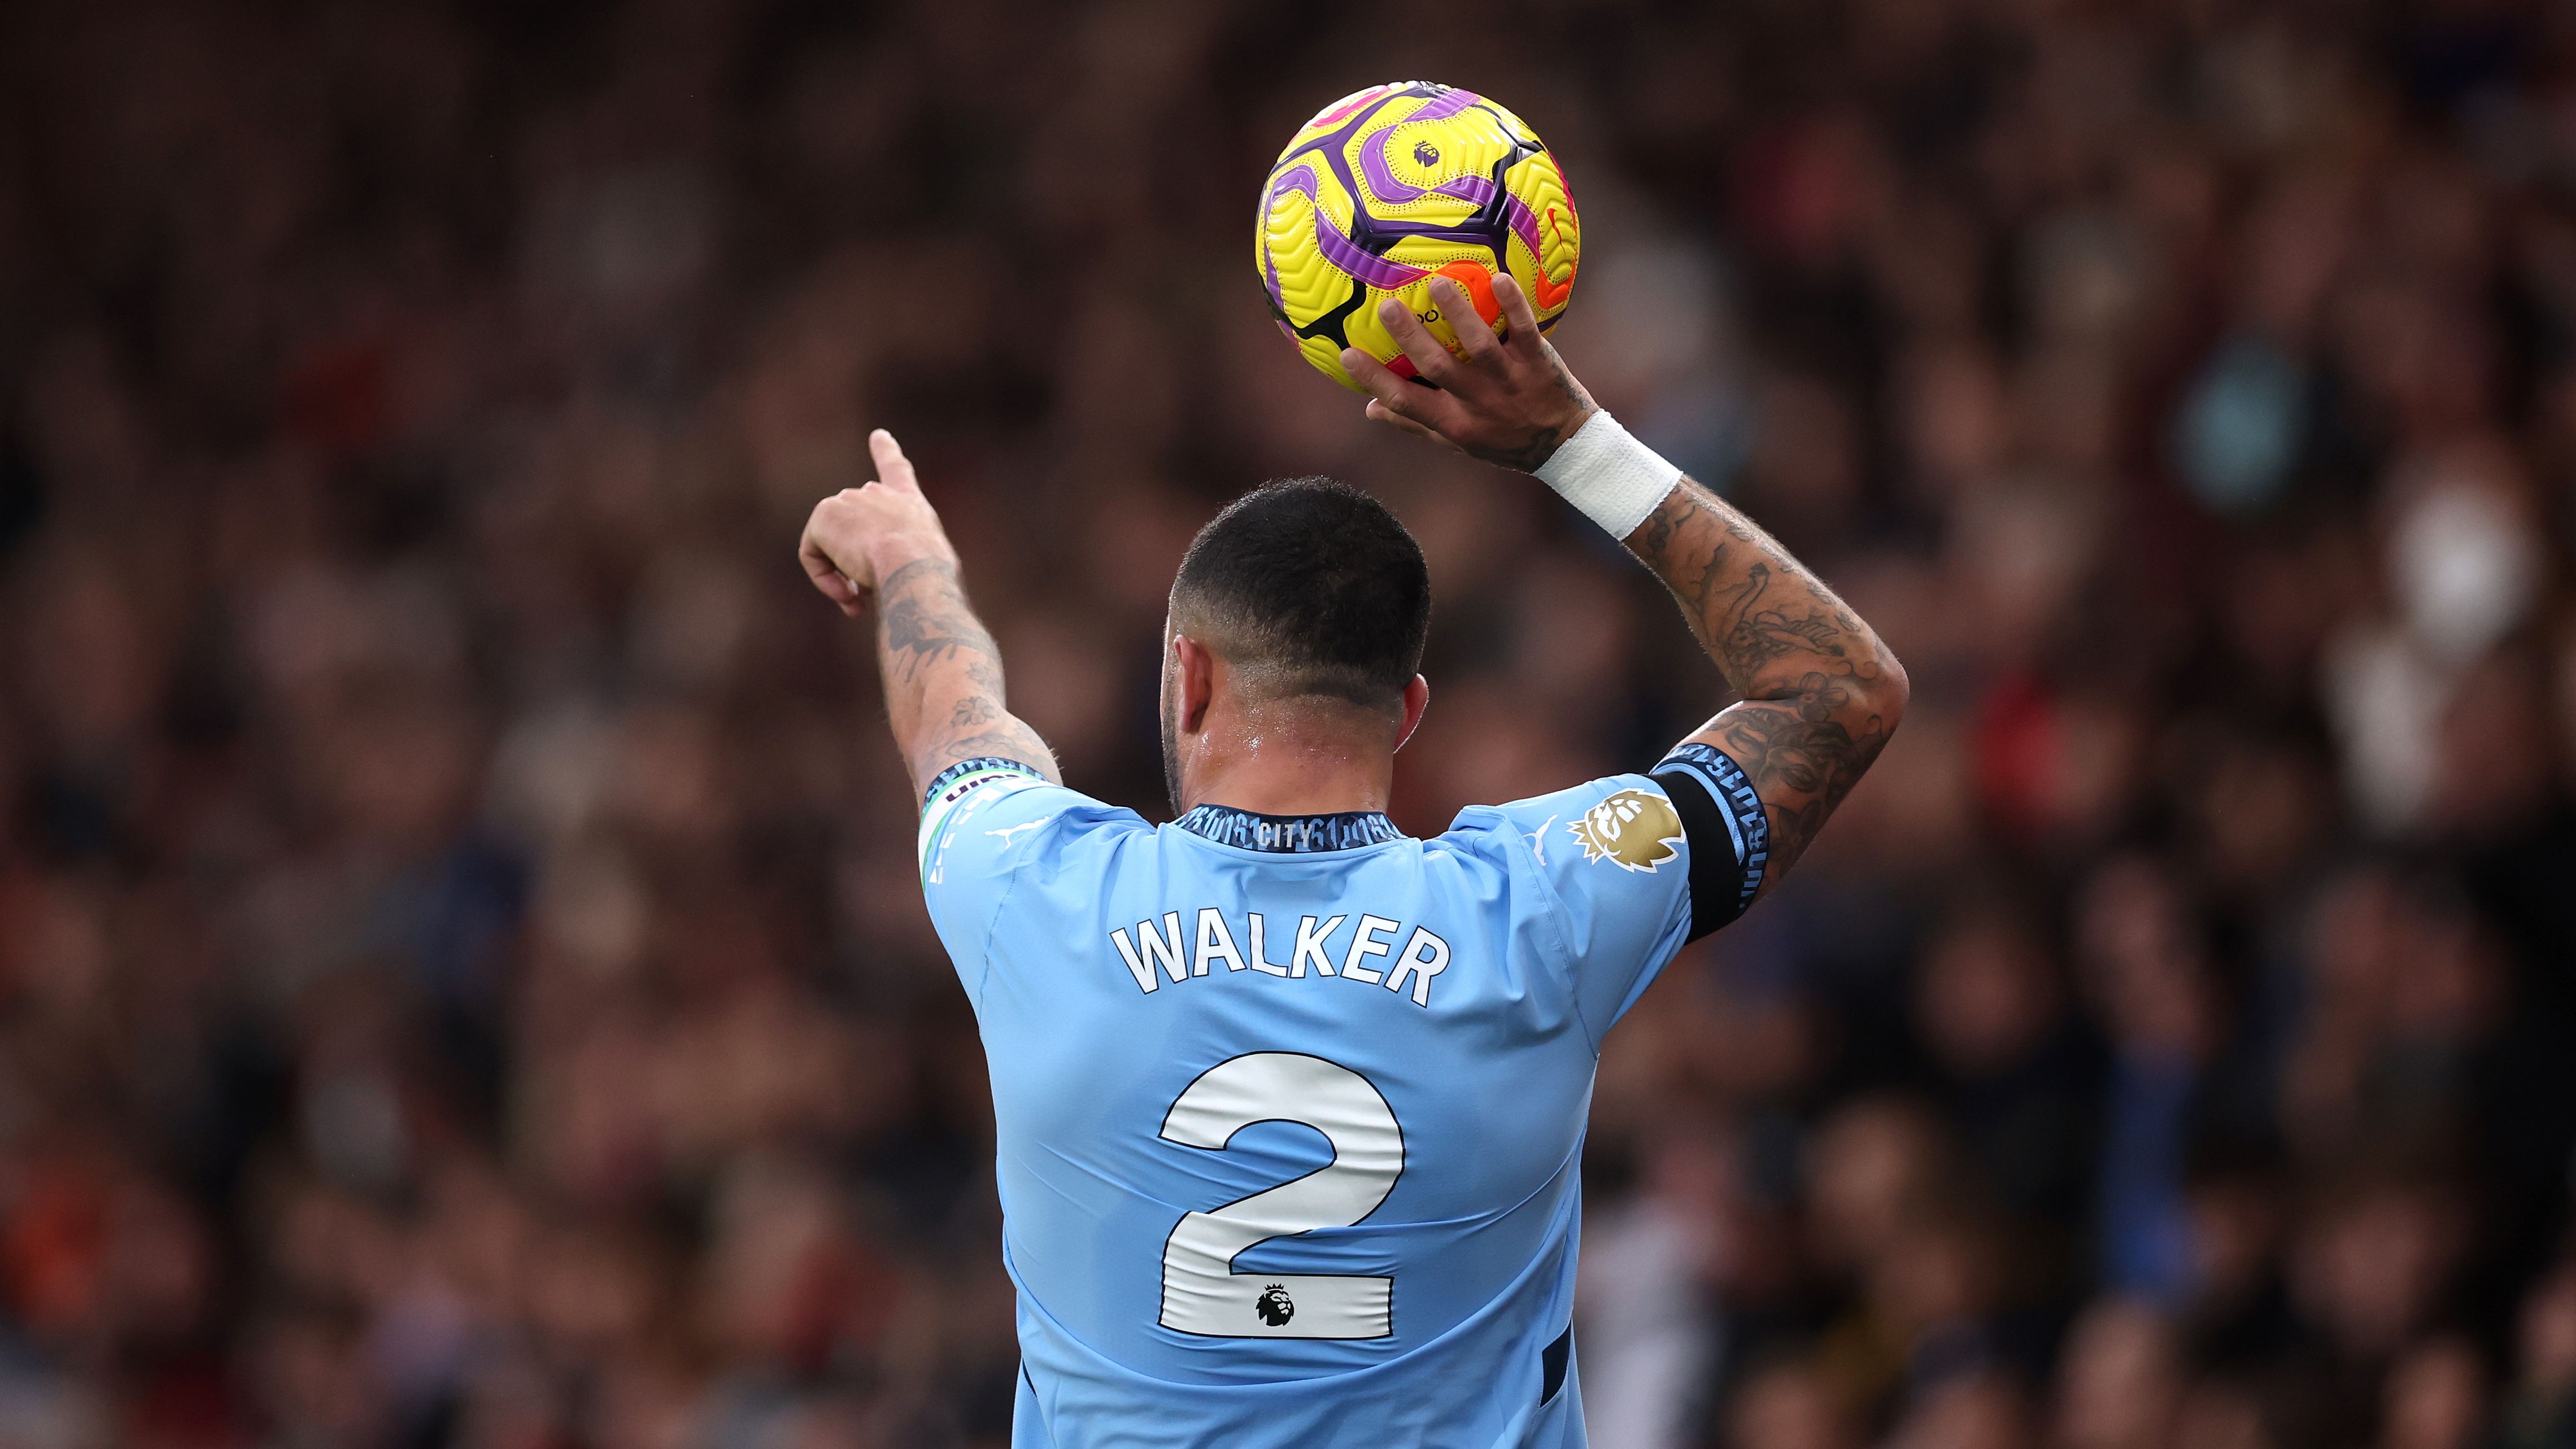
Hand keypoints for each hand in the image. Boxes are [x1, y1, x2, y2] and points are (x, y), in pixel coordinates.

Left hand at [798, 429, 957, 616]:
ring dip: (843, 576)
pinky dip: (823, 579)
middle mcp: (876, 493)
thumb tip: (879, 571)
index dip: (886, 452)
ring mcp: (848, 499)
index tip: (879, 436)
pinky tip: (845, 593)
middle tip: (864, 597)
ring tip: (859, 598)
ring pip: (833, 547)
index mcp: (908, 502)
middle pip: (853, 530)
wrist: (913, 566)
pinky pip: (813, 556)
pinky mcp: (823, 515)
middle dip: (856, 563)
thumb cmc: (928, 575)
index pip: (895, 471)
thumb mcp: (927, 563)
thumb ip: (904, 559)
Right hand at [1341, 273, 1598, 472]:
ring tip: (1438, 283)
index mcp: (1453, 423)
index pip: (1406, 402)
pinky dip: (1513, 307)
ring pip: (1481, 347)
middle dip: (1411, 338)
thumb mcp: (1458, 443)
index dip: (1374, 380)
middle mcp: (1479, 403)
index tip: (1345, 353)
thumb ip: (1415, 424)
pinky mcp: (1538, 363)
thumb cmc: (1503, 441)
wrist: (1565, 446)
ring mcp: (1510, 382)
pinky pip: (1524, 331)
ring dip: (1460, 315)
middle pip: (1439, 369)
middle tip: (1387, 306)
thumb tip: (1370, 409)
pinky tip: (1499, 278)